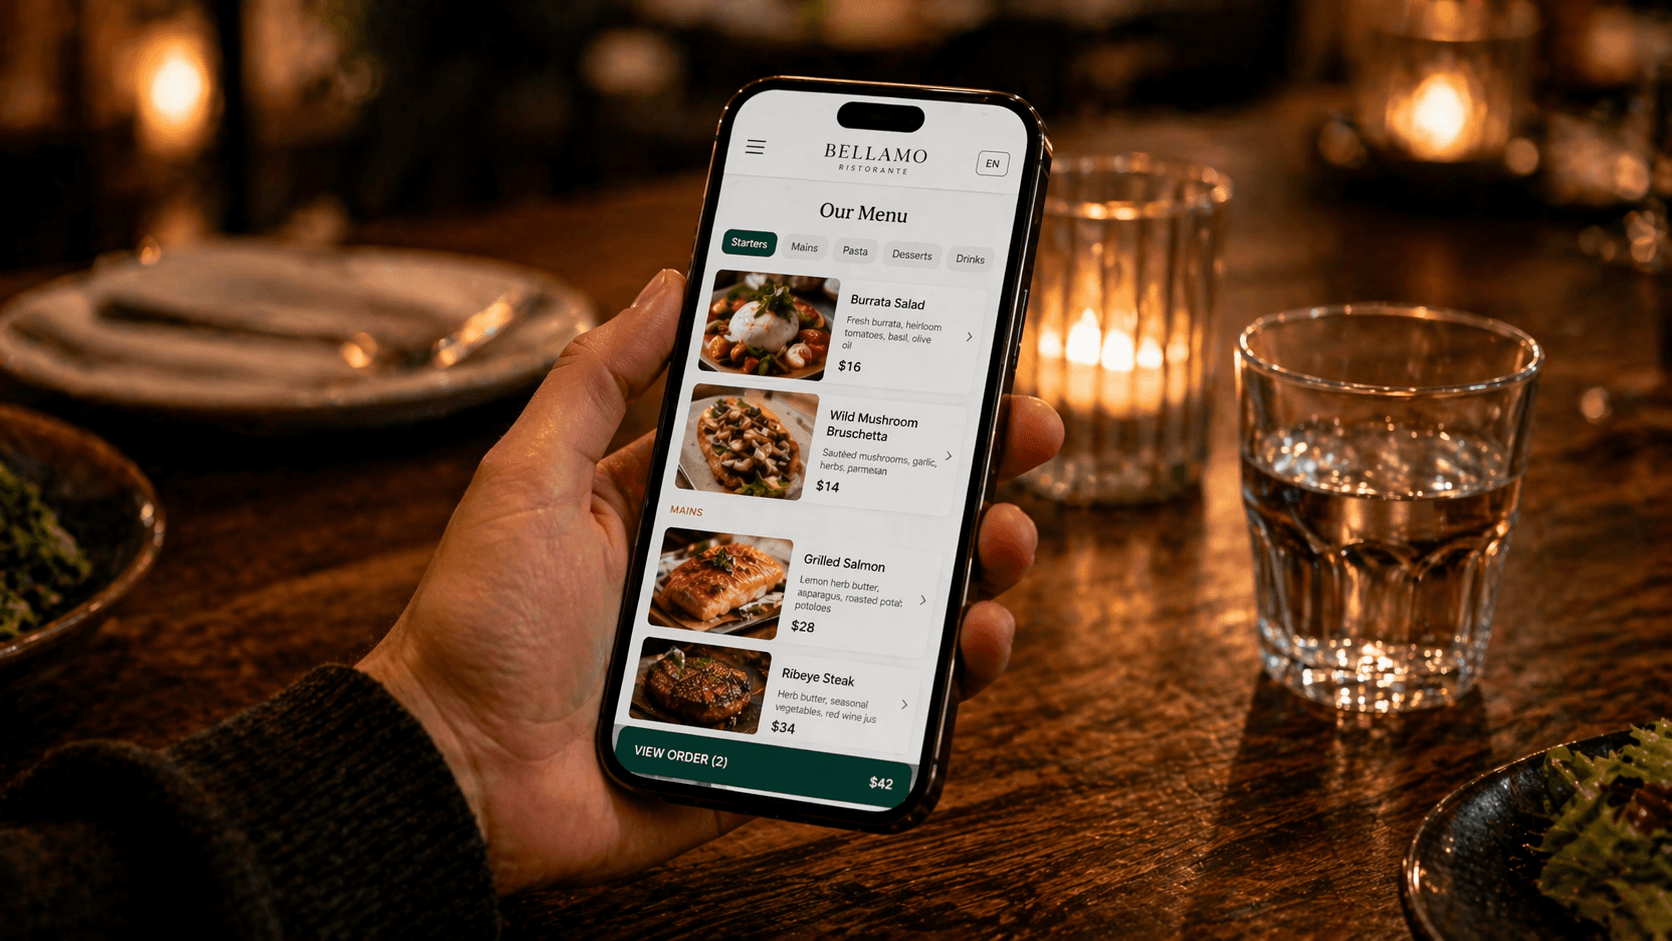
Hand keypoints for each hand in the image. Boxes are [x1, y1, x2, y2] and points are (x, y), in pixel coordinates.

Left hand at [357, 270, 1062, 892]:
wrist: (456, 771)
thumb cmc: (480, 623)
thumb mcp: (530, 474)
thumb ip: (599, 378)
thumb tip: (671, 282)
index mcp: (696, 501)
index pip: (818, 435)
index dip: (892, 397)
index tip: (960, 356)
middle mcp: (749, 568)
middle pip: (885, 511)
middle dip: (967, 468)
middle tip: (1022, 434)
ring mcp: (777, 651)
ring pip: (905, 601)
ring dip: (977, 564)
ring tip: (1005, 538)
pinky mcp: (789, 729)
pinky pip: (887, 701)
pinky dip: (946, 676)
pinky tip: (973, 640)